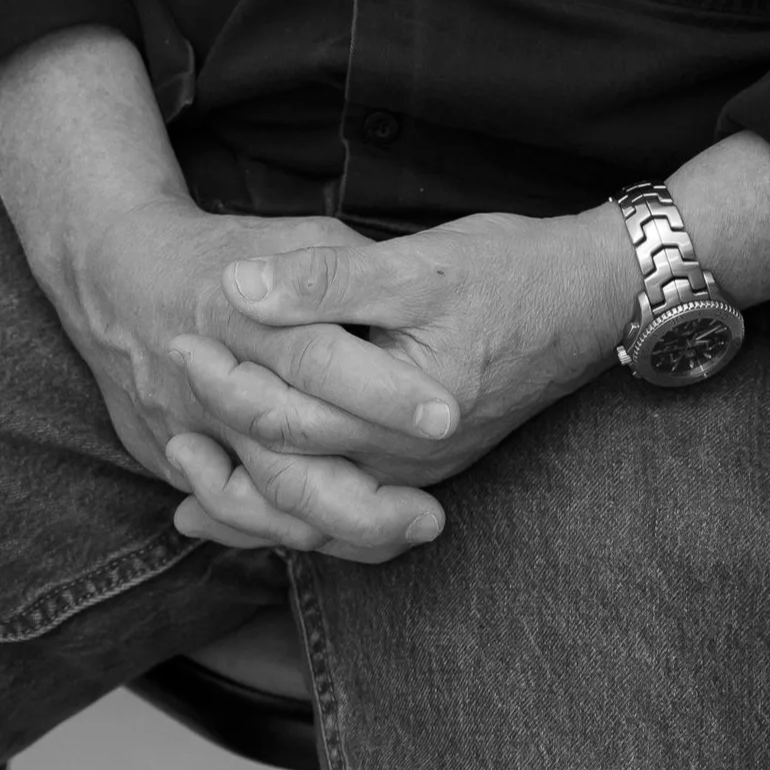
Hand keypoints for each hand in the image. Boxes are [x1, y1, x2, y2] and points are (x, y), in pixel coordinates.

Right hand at [56, 196, 459, 565]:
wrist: (117, 274)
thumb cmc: (227, 250)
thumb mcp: (294, 232)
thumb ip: (347, 267)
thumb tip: (417, 287)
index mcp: (245, 313)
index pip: (321, 360)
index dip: (384, 391)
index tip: (446, 415)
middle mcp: (213, 377)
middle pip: (289, 451)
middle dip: (365, 493)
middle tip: (434, 514)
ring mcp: (188, 425)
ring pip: (263, 497)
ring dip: (337, 526)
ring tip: (406, 532)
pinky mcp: (175, 455)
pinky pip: (234, 511)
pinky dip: (291, 533)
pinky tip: (346, 541)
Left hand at [163, 206, 632, 555]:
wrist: (597, 299)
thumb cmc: (513, 272)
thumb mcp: (419, 264)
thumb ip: (327, 283)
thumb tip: (241, 286)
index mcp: (398, 416)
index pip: (285, 418)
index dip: (225, 382)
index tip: (182, 337)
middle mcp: (406, 462)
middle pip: (289, 472)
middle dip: (223, 435)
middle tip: (172, 382)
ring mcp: (420, 470)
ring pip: (315, 505)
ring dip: (248, 491)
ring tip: (186, 466)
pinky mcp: (427, 462)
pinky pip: (347, 501)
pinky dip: (295, 501)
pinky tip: (256, 492)